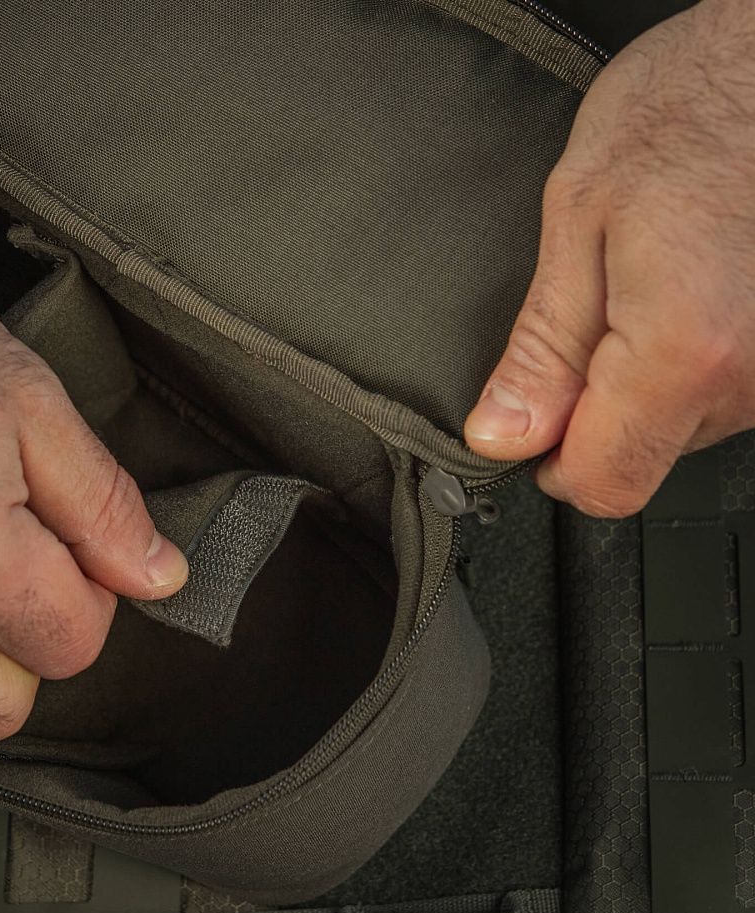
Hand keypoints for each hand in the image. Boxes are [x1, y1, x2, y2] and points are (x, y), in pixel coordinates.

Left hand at [464, 0, 754, 517]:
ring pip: (683, 427)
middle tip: (591, 312)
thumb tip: (504, 435)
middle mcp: (752, 379)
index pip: (604, 483)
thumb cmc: (690, 107)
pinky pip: (725, 391)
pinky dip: (690, 360)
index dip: (551, 462)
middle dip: (595, 410)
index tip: (531, 414)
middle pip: (641, 457)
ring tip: (645, 284)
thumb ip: (544, 347)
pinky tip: (686, 290)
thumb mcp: (579, 217)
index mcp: (686, 354)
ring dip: (645, 379)